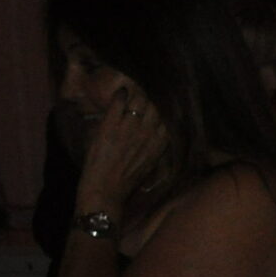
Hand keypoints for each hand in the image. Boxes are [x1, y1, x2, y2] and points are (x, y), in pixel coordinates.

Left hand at [77, 84, 167, 215]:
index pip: (169, 117)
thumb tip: (160, 132)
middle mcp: (147, 133)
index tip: (167, 98)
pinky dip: (120, 95)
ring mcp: (129, 128)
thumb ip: (156, 146)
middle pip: (156, 105)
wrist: (105, 191)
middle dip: (154, 94)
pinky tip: (120, 92)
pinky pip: (118, 102)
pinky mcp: (110, 126)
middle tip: (151, 85)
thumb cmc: (127, 181)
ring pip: (139, 100)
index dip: (168, 105)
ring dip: (137, 92)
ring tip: (134, 88)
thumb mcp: (150, 164)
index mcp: (159, 143)